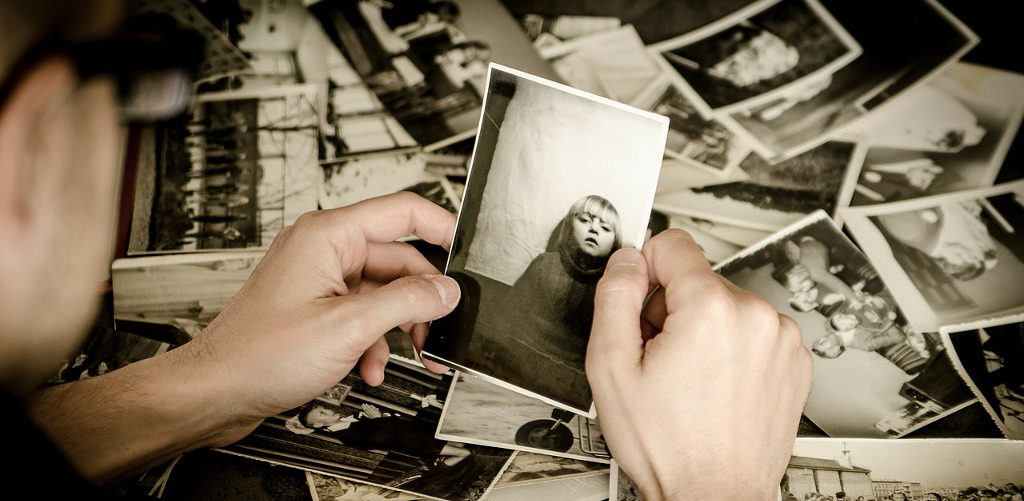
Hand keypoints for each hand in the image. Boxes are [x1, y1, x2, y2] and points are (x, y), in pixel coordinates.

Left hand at [176, 192, 457, 437]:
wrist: (217, 391)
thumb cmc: (259, 354)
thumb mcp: (350, 327)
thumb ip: (407, 303)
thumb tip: (445, 291)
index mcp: (328, 236)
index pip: (402, 211)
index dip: (442, 226)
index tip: (466, 249)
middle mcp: (323, 250)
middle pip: (397, 260)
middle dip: (421, 300)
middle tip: (438, 330)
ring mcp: (318, 279)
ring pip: (383, 292)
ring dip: (398, 327)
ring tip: (408, 356)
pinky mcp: (315, 307)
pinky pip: (362, 313)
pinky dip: (373, 341)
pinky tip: (369, 367)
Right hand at [586, 230, 811, 500]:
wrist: (715, 495)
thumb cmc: (670, 446)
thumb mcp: (611, 368)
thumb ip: (613, 298)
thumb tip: (625, 263)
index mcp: (712, 310)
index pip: (673, 243)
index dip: (645, 269)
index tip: (639, 296)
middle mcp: (756, 316)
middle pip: (698, 279)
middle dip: (672, 309)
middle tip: (660, 358)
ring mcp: (781, 339)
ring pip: (726, 305)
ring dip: (704, 330)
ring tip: (689, 378)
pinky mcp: (795, 360)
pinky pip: (752, 331)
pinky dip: (732, 349)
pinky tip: (715, 386)